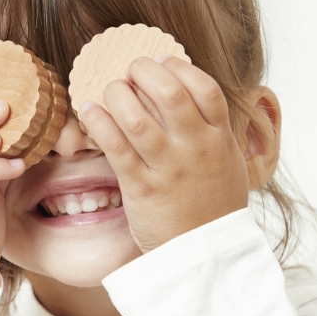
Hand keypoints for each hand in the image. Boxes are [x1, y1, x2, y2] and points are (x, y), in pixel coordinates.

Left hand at [78, 55, 248, 252]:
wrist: (204, 255)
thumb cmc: (213, 207)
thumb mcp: (228, 163)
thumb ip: (212, 130)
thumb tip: (188, 93)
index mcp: (220, 139)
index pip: (205, 88)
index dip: (179, 67)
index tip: (161, 60)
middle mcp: (196, 148)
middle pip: (169, 92)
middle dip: (143, 71)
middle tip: (130, 70)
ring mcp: (168, 167)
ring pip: (136, 116)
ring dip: (116, 94)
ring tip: (109, 91)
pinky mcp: (141, 187)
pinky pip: (115, 145)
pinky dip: (98, 121)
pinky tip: (89, 111)